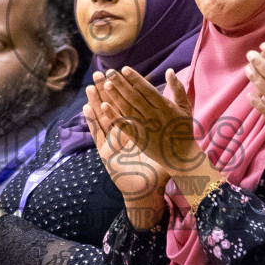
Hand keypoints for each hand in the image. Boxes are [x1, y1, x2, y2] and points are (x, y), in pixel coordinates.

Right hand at [85, 80, 169, 228]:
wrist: (147, 191)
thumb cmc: (157, 169)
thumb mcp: (164, 145)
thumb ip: (170, 125)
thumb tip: (178, 106)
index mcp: (136, 130)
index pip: (128, 104)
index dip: (122, 89)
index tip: (118, 73)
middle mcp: (122, 135)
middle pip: (112, 108)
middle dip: (105, 90)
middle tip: (99, 74)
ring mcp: (112, 143)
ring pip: (102, 118)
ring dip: (95, 102)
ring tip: (90, 87)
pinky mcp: (105, 153)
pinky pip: (98, 134)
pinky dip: (92, 121)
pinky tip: (87, 108)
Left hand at [92, 67, 208, 179]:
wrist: (181, 156)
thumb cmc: (183, 129)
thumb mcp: (185, 107)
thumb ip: (178, 88)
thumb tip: (169, 70)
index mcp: (165, 107)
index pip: (148, 90)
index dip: (136, 79)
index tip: (125, 69)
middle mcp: (154, 116)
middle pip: (134, 97)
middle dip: (121, 84)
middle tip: (110, 72)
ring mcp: (145, 128)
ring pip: (127, 109)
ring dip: (116, 97)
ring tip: (105, 85)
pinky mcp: (138, 138)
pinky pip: (124, 126)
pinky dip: (114, 116)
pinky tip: (104, 106)